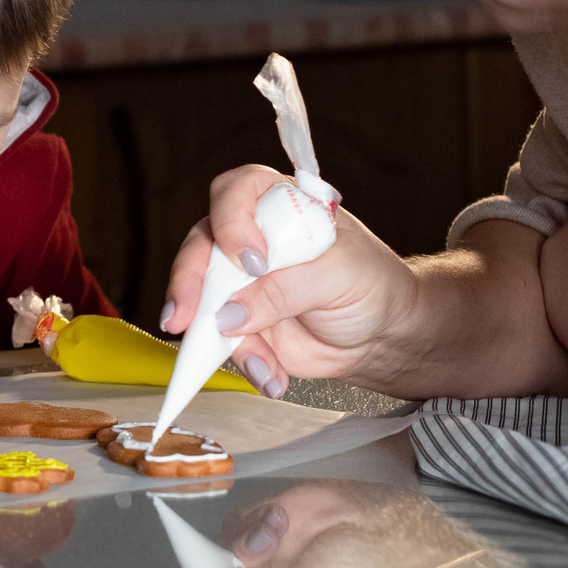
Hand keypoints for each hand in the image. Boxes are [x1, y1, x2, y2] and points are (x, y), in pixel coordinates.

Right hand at [158, 164, 420, 398]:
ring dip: (217, 336)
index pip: (236, 192)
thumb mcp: (338, 277)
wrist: (381, 334)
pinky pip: (219, 340)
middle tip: (187, 316)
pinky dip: (244, 361)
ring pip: (200, 297)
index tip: (250, 260)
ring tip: (263, 364)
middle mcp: (250, 237)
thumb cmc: (369, 284)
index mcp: (279, 206)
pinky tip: (272, 375)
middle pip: (200, 244)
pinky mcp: (238, 321)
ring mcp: (239, 281)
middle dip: (188, 283)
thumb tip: (230, 313)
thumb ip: (285, 290)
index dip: (232, 220)